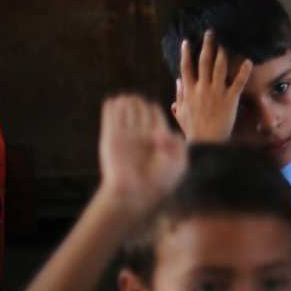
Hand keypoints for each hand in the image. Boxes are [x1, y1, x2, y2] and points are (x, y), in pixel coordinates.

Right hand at [98, 95, 186, 214]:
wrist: (137, 193)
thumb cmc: (161, 181)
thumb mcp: (179, 162)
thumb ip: (177, 144)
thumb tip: (162, 132)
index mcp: (159, 139)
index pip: (155, 115)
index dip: (154, 109)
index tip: (152, 107)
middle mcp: (142, 135)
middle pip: (139, 111)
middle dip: (138, 103)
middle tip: (135, 100)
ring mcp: (127, 136)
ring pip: (125, 113)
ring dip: (125, 103)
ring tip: (125, 98)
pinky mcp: (111, 138)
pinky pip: (111, 119)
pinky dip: (112, 109)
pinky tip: (113, 101)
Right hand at [172, 32, 251, 141]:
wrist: (206, 143)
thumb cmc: (194, 130)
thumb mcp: (181, 113)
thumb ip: (180, 96)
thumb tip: (177, 80)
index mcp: (189, 91)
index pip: (186, 68)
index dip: (187, 53)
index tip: (188, 41)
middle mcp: (202, 89)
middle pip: (204, 62)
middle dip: (207, 46)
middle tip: (211, 33)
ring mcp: (216, 93)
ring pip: (219, 68)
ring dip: (222, 53)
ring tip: (225, 42)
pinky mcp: (230, 100)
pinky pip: (237, 83)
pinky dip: (243, 72)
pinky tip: (248, 61)